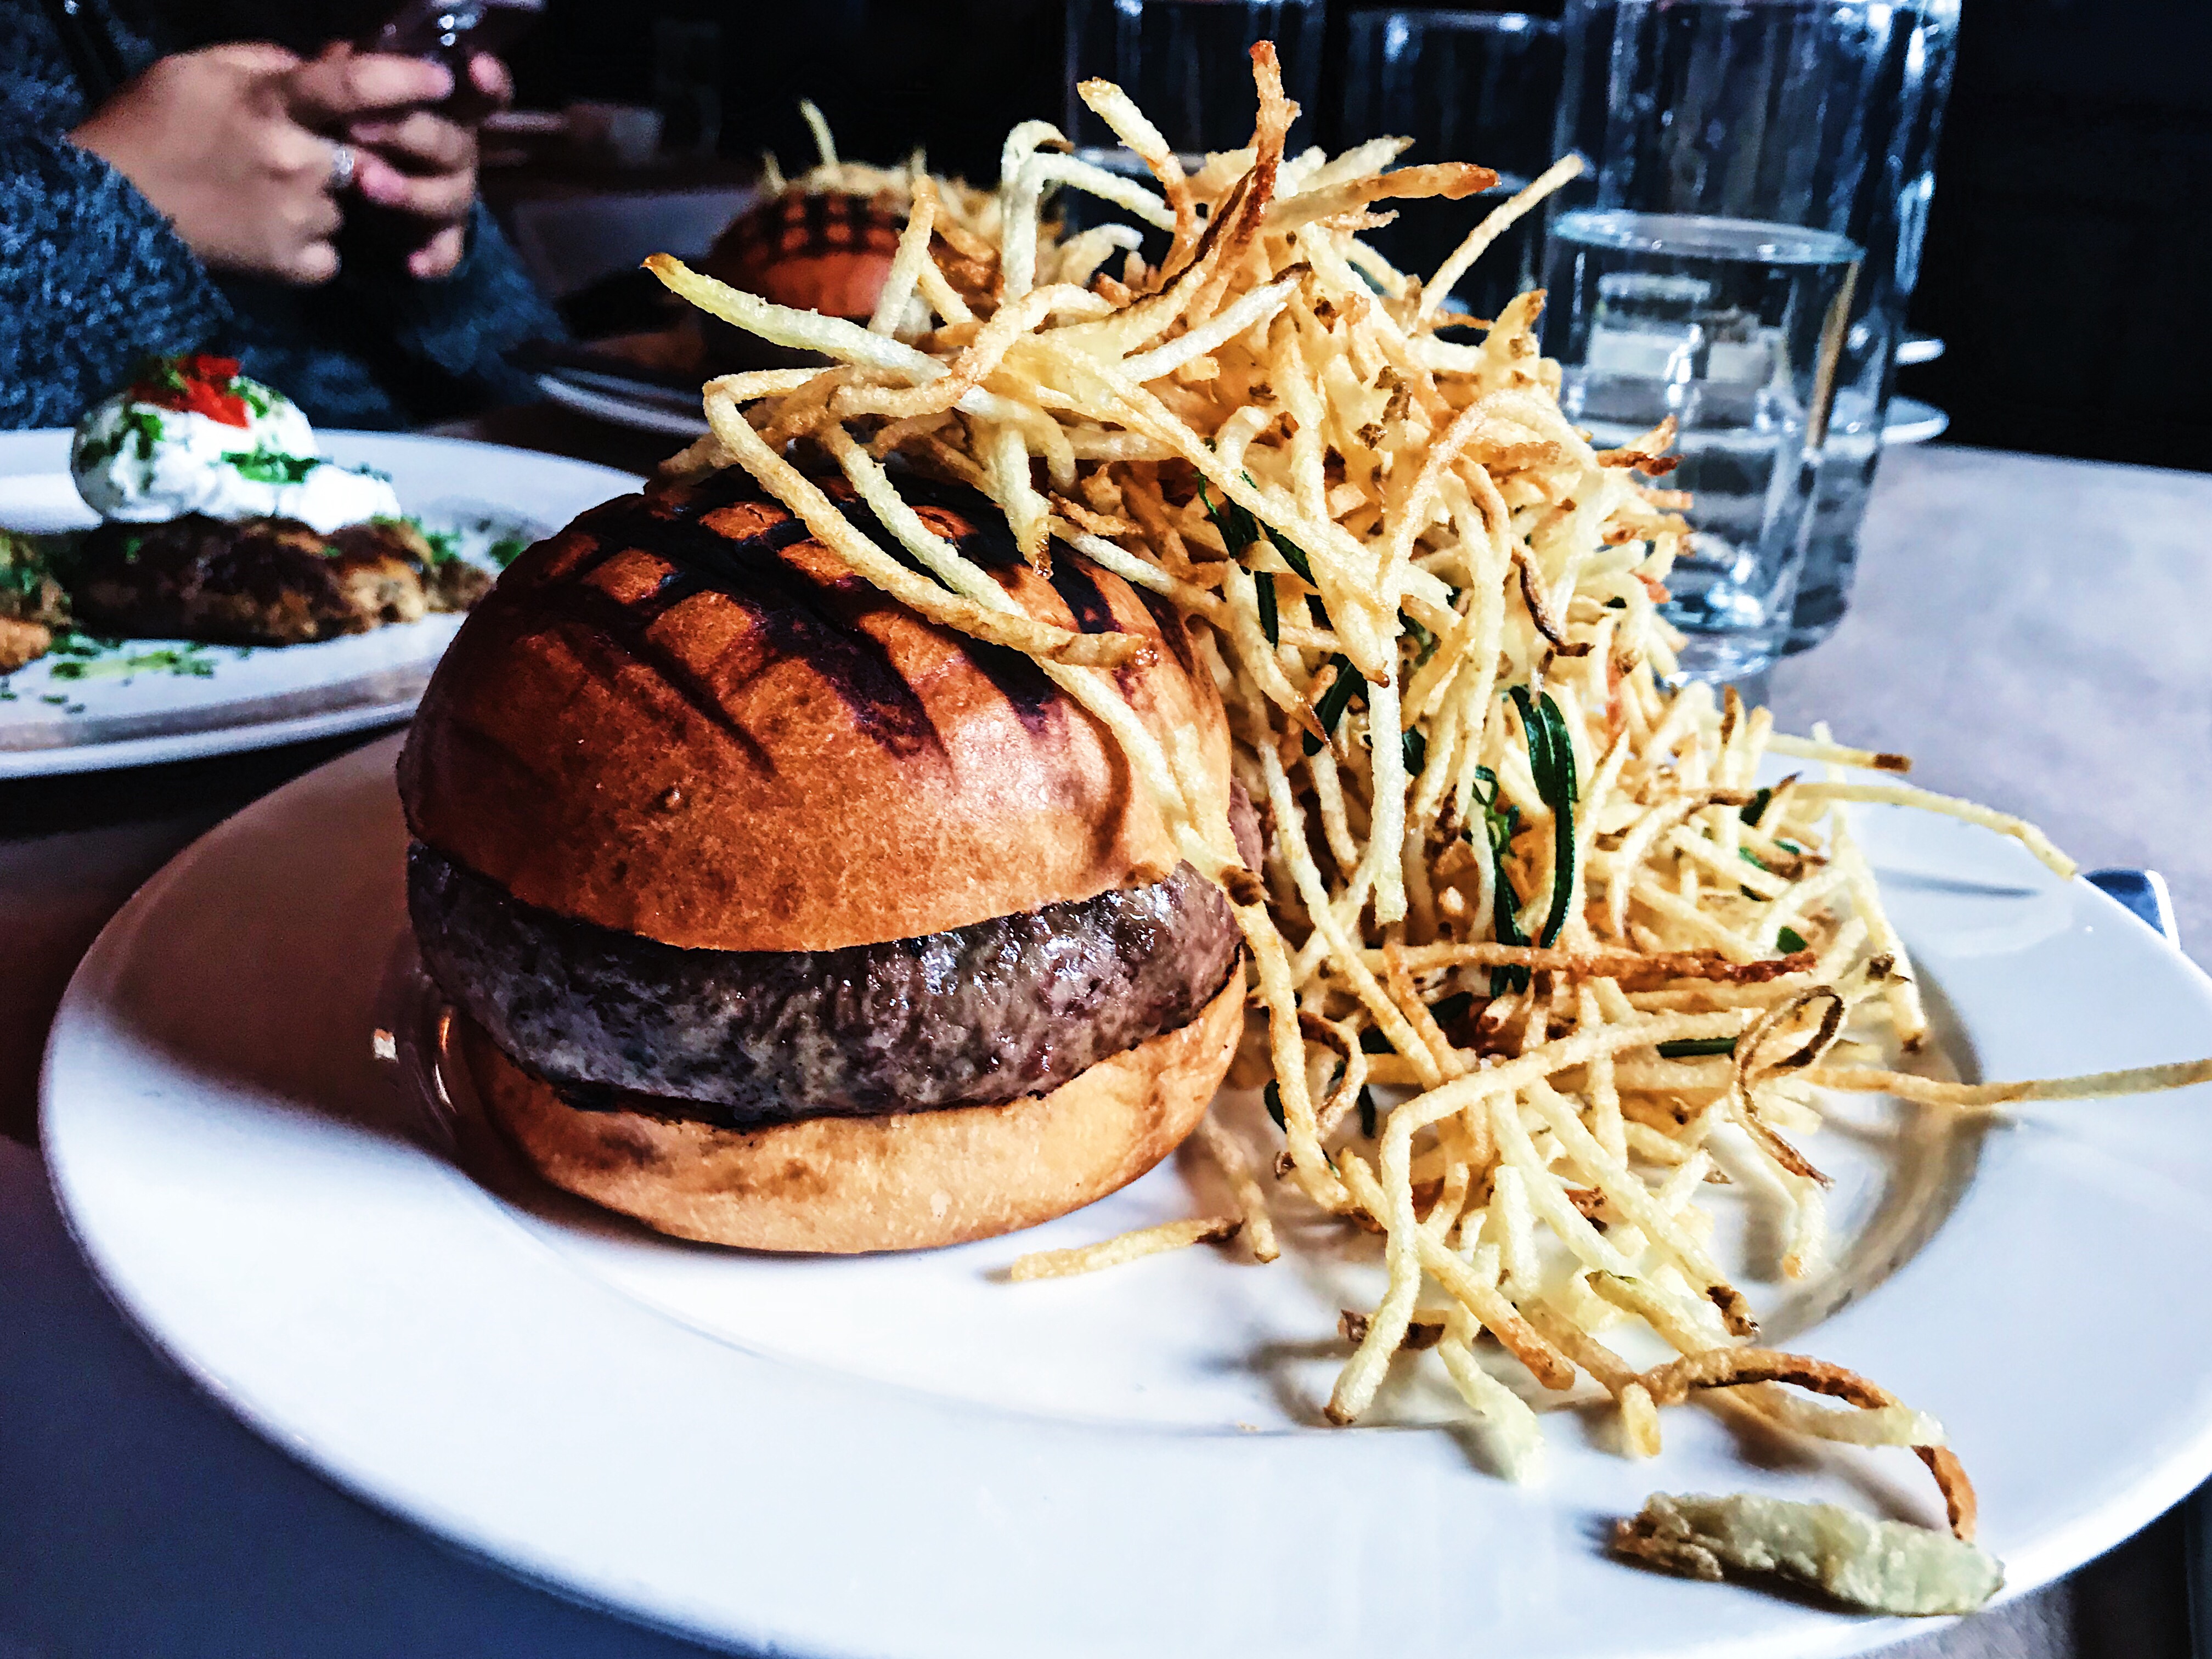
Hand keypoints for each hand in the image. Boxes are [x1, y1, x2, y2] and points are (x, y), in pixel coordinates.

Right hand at [71, 43, 453, 284]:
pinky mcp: (294, 265)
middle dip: (367, 148)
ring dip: (332, 195)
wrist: (111, 208)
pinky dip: (315, 242)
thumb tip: (332, 62)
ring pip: (353, 202)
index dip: (404, 79)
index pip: (354, 86)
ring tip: (274, 189)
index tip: (441, 80)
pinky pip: (333, 251)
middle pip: (371, 151)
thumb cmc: (152, 125)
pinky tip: (275, 227)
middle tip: (326, 145)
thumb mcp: (202, 69)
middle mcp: (298, 162)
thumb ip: (272, 63)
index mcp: (271, 104)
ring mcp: (301, 217)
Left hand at [341, 53, 510, 278]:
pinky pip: (448, 251)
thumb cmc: (357, 122)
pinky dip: (434, 259)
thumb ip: (357, 73)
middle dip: (407, 134)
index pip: (483, 93)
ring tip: (368, 186)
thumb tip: (344, 62)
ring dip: (409, 191)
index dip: (489, 82)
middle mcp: (459, 150)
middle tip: (357, 128)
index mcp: (446, 108)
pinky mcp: (441, 236)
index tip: (476, 69)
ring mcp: (453, 195)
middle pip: (451, 143)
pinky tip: (414, 266)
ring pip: (449, 197)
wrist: (347, 177)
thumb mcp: (354, 90)